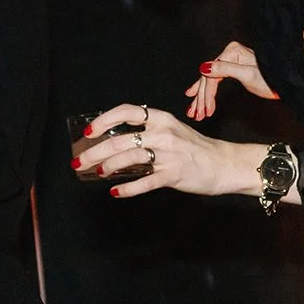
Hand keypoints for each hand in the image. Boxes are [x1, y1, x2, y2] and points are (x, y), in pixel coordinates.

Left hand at [74, 105, 261, 199]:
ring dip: (108, 167)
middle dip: (95, 152)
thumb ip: (147, 133)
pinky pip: (145, 182)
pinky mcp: (174, 175)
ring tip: (98, 173)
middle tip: (79, 161)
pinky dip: (128, 188)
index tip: (89, 131)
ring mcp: (169, 155)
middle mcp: (164, 134)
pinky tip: (116, 191)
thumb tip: (113, 143)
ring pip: (129, 159)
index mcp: (162, 119)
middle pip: (121, 140)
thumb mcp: (172, 131)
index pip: (127, 112)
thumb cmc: (195, 149)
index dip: (104, 120)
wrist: (224, 164)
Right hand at [186, 41, 276, 120]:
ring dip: (202, 97)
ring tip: (194, 112)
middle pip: (208, 78)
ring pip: (210, 80)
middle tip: (197, 115)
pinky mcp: (233, 68)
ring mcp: (230, 60)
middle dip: (202, 98)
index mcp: (231, 51)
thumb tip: (204, 68)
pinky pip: (215, 80)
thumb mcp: (248, 75)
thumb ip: (225, 70)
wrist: (284, 82)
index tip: (205, 110)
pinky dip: (207, 90)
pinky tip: (195, 96)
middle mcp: (229, 53)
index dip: (206, 94)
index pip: (211, 75)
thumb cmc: (271, 79)